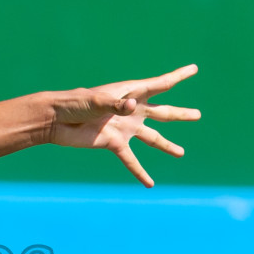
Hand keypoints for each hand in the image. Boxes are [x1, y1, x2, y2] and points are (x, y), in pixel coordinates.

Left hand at [46, 64, 200, 186]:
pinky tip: (149, 184)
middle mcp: (131, 110)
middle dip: (180, 114)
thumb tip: (133, 107)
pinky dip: (139, 172)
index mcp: (130, 92)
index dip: (178, 76)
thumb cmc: (74, 103)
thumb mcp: (95, 101)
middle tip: (198, 115)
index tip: (194, 68)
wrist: (55, 120)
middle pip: (162, 112)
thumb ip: (115, 105)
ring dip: (167, 145)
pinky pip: (131, 160)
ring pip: (152, 138)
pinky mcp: (114, 143)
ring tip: (180, 153)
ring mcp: (124, 128)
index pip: (160, 84)